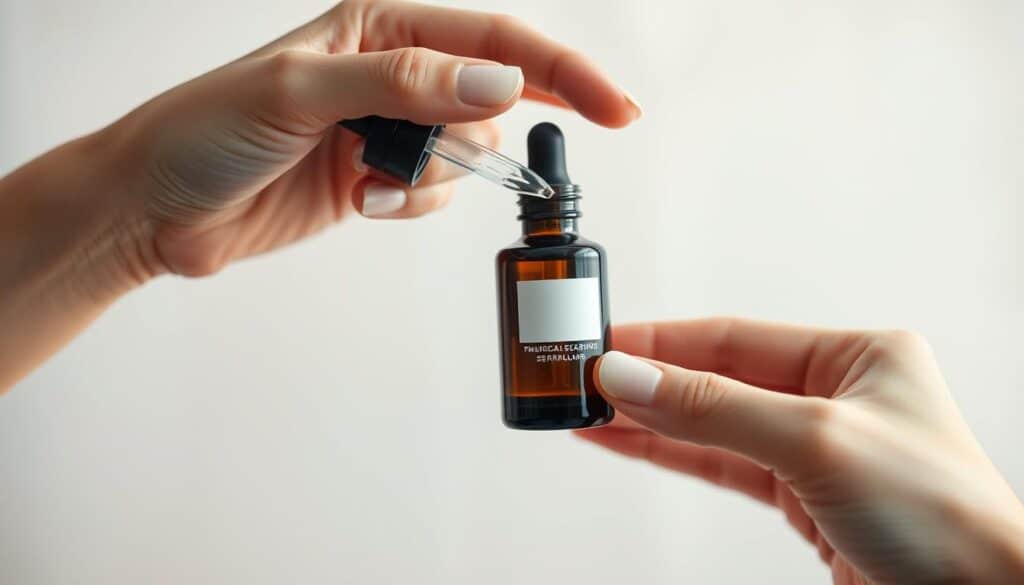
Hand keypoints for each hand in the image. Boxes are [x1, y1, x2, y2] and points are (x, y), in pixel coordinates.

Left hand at [97, 0, 637, 280]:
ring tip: (364, 185)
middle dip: (471, 144)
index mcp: (382, 24)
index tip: (616, 109)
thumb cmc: (207, 130)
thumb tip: (498, 86)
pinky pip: (433, 194)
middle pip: (490, 102)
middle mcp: (393, 69)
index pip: (494, 40)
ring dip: (429, 182)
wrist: (158, 206)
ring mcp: (387, 127)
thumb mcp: (304, 94)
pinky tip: (359, 203)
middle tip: (420, 166)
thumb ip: (406, 85)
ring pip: (465, 156)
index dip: (562, 73)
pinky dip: (408, 206)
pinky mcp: (376, 176)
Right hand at [576, 319, 1023, 584]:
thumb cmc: (944, 519)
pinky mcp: (803, 498)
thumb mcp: (817, 442)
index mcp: (857, 357)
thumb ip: (715, 410)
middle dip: (647, 382)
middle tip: (580, 378)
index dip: (661, 342)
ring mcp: (816, 448)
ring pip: (713, 424)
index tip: (601, 345)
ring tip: (585, 412)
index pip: (733, 337)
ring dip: (650, 420)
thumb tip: (630, 379)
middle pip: (717, 379)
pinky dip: (674, 455)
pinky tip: (629, 443)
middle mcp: (835, 396)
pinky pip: (724, 465)